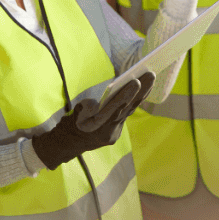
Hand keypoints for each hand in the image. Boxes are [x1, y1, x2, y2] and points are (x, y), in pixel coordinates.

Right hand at [32, 71, 154, 169]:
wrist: (67, 144)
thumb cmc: (71, 123)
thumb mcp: (76, 111)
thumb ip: (91, 105)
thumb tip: (110, 96)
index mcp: (96, 126)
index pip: (114, 108)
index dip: (126, 95)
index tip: (136, 81)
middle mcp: (109, 131)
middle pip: (127, 108)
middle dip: (141, 91)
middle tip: (151, 74)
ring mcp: (115, 133)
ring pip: (129, 111)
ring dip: (141, 94)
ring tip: (150, 77)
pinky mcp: (117, 131)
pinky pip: (127, 114)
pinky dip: (135, 100)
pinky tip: (144, 88)